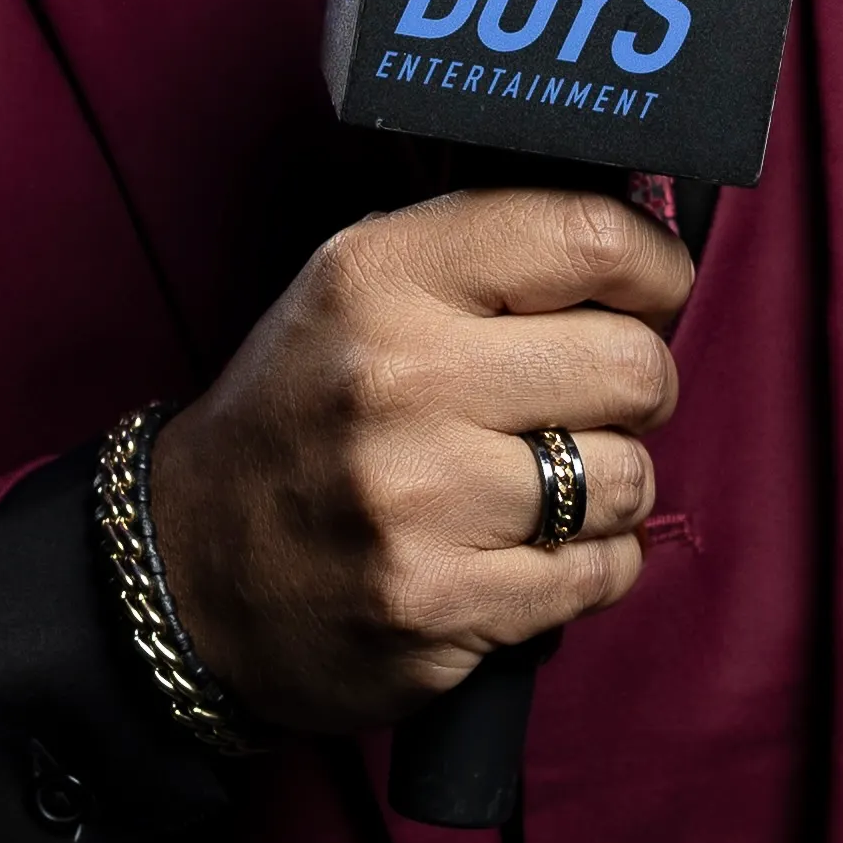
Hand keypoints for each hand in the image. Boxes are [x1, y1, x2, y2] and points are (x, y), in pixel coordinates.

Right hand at [146, 188, 693, 736]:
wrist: (190, 571)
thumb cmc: (307, 418)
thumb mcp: (359, 294)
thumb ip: (488, 254)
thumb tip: (642, 248)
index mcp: (381, 278)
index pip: (588, 237)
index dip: (652, 271)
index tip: (647, 296)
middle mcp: (398, 379)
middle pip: (634, 367)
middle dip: (637, 391)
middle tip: (588, 406)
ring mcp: (417, 501)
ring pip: (628, 478)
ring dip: (609, 489)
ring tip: (542, 487)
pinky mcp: (438, 605)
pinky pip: (601, 572)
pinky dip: (588, 567)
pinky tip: (525, 553)